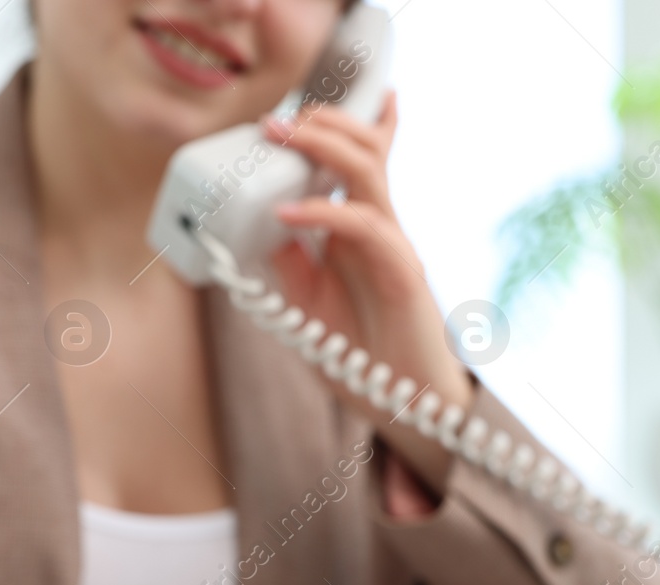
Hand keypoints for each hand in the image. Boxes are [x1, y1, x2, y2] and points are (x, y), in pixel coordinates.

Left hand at [264, 92, 473, 495]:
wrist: (404, 403)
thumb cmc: (363, 355)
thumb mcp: (307, 302)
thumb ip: (288, 263)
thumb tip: (255, 224)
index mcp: (361, 233)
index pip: (360, 163)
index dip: (344, 126)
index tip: (298, 106)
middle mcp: (381, 230)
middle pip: (365, 151)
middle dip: (323, 125)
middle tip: (275, 120)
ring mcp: (395, 247)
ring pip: (369, 172)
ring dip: (323, 147)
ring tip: (281, 138)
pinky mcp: (403, 273)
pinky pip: (365, 226)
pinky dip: (322, 214)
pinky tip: (286, 215)